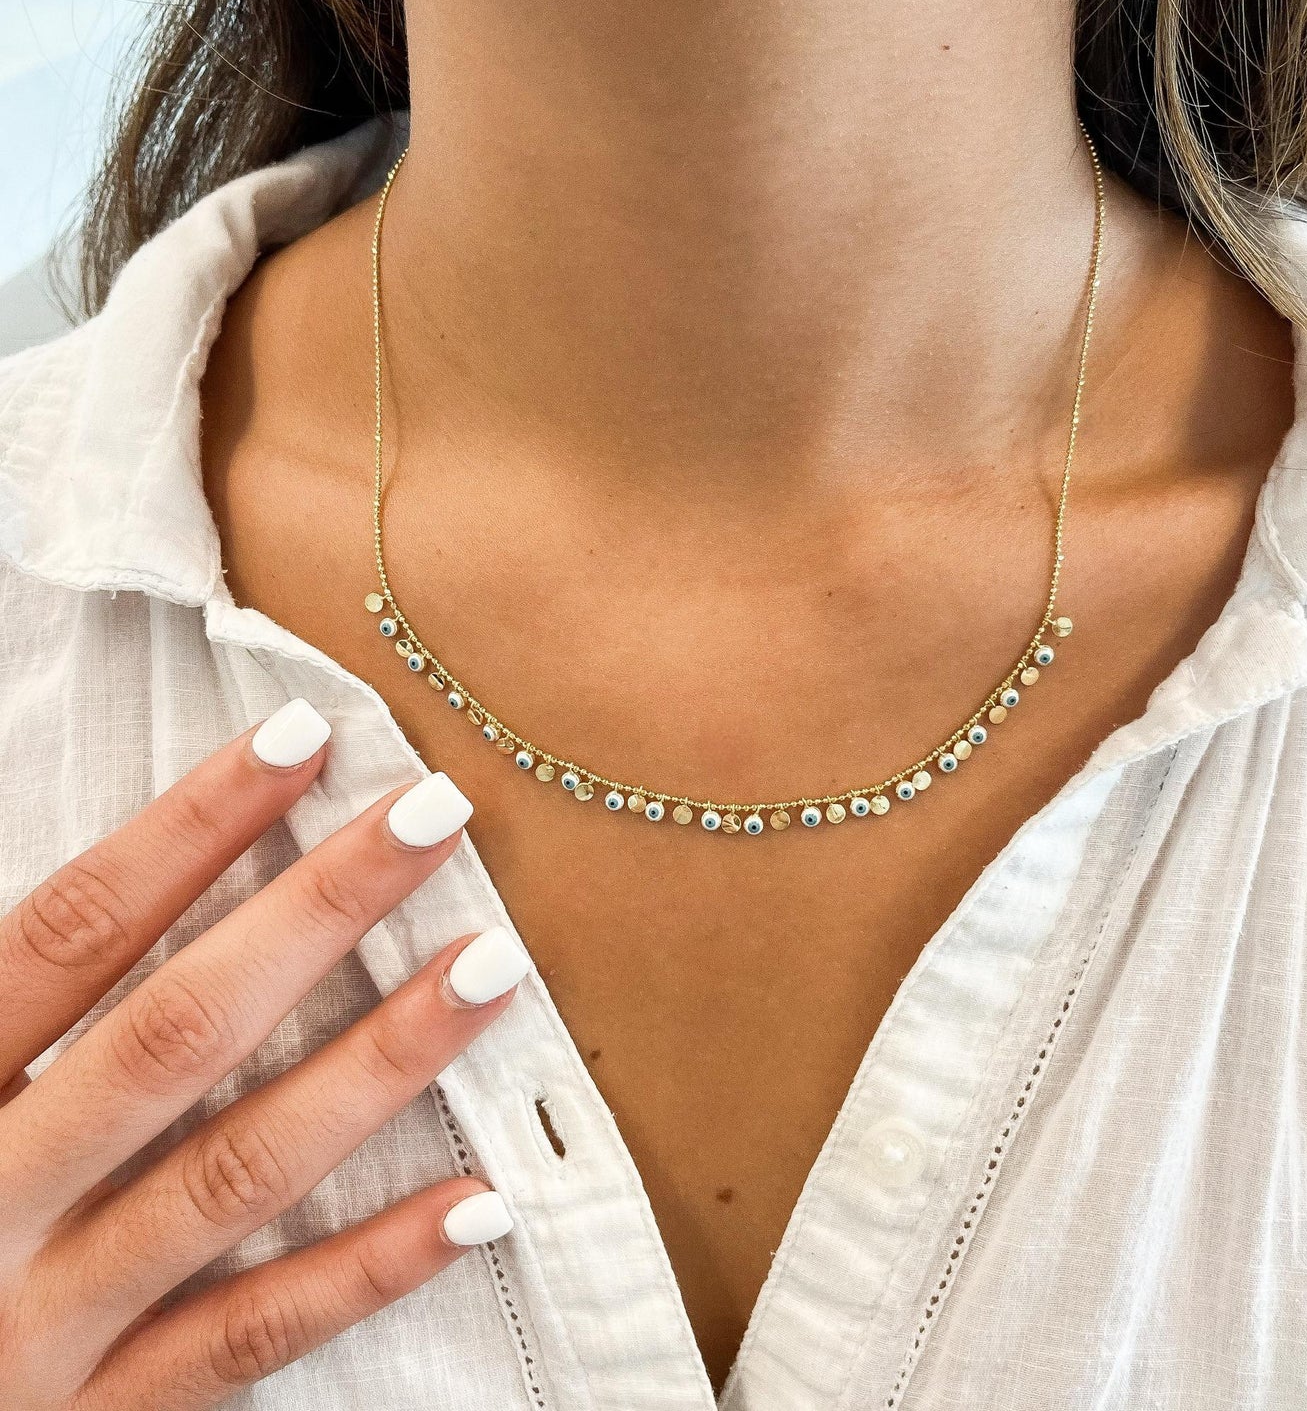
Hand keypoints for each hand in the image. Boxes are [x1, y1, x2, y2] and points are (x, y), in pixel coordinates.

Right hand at [0, 699, 529, 1410]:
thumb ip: (7, 1000)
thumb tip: (113, 888)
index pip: (72, 931)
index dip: (188, 826)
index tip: (303, 737)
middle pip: (178, 1031)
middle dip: (314, 913)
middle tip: (435, 815)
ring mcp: (46, 1319)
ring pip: (238, 1172)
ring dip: (375, 1065)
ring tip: (492, 968)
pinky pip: (254, 1336)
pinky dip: (368, 1270)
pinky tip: (479, 1199)